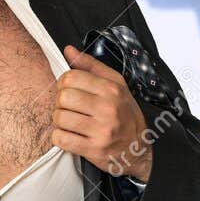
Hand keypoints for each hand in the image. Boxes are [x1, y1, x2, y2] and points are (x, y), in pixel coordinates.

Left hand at [55, 45, 152, 181]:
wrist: (139, 149)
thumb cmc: (124, 115)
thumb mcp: (115, 85)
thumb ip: (91, 66)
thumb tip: (68, 50)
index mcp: (111, 90)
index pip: (71, 78)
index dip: (64, 84)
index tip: (70, 91)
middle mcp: (108, 109)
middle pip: (63, 97)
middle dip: (61, 103)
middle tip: (69, 108)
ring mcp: (101, 131)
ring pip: (60, 118)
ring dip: (60, 121)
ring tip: (70, 122)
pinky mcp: (94, 150)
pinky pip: (61, 139)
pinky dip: (60, 138)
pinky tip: (70, 136)